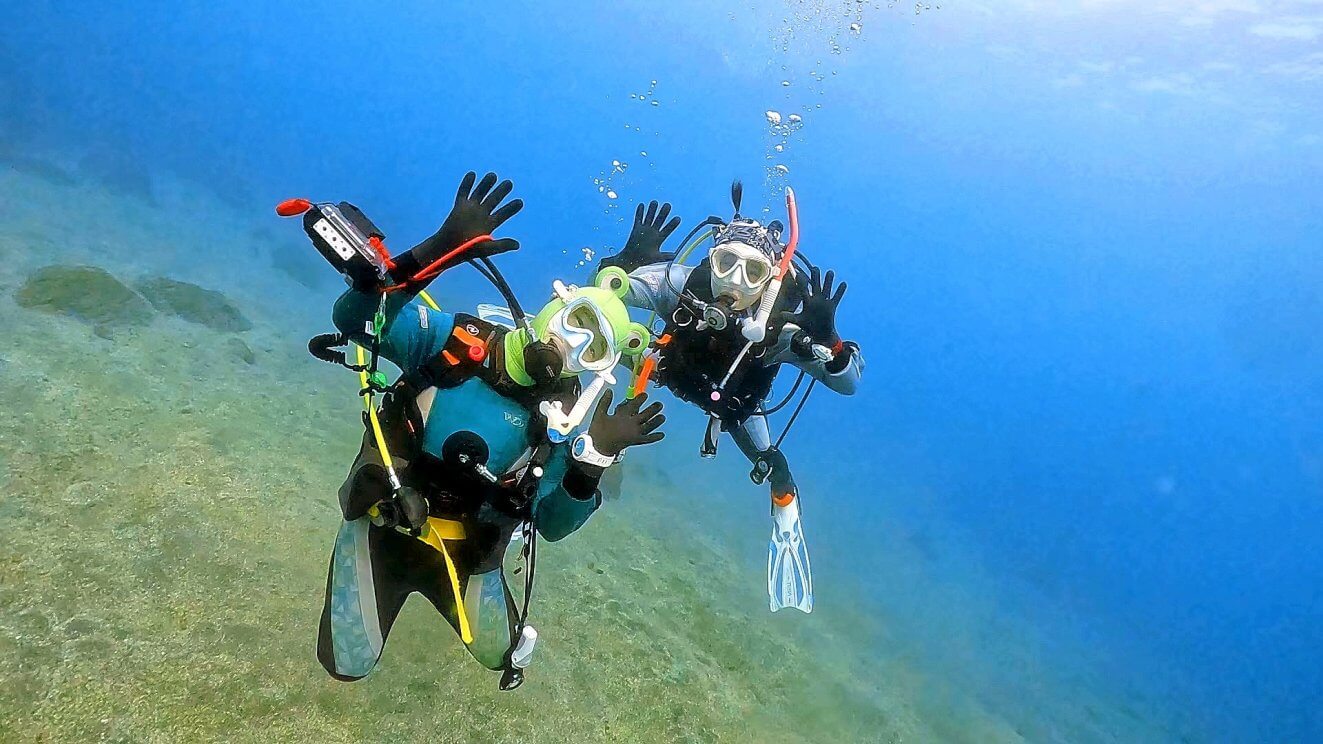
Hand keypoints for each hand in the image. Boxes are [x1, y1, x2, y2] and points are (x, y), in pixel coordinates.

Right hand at [398, 171, 523, 279]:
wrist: (449, 249)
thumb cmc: (467, 251)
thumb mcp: (487, 249)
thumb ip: (502, 245)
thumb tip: (517, 245)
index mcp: (489, 224)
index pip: (503, 214)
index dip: (511, 208)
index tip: (520, 202)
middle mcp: (481, 215)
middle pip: (493, 200)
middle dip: (501, 191)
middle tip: (510, 183)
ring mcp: (470, 209)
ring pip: (480, 193)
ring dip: (486, 184)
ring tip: (493, 175)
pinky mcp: (459, 207)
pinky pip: (464, 192)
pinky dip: (467, 183)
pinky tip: (472, 174)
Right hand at [586, 390, 665, 455]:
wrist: (599, 449)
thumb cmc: (598, 431)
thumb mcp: (599, 414)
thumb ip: (605, 401)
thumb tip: (610, 390)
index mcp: (622, 416)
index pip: (634, 405)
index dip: (640, 399)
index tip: (645, 395)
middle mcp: (631, 424)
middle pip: (645, 415)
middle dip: (653, 409)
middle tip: (660, 404)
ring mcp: (634, 433)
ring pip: (648, 426)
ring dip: (656, 421)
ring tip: (663, 417)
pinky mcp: (635, 441)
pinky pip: (647, 439)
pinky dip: (654, 437)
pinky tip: (662, 435)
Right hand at [600, 200, 680, 271]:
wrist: (631, 259)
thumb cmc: (644, 259)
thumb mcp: (656, 258)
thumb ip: (665, 256)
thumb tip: (675, 256)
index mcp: (659, 238)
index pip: (667, 230)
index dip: (672, 224)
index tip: (678, 218)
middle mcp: (653, 232)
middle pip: (659, 220)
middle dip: (663, 213)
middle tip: (668, 205)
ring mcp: (644, 229)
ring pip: (649, 217)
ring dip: (652, 210)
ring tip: (655, 202)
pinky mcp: (636, 228)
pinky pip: (638, 219)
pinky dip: (639, 212)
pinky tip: (642, 205)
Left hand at [777, 266, 845, 347]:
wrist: (819, 333)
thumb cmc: (808, 326)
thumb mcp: (798, 321)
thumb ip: (790, 317)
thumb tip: (780, 315)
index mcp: (806, 301)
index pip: (803, 290)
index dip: (801, 283)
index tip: (799, 274)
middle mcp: (815, 299)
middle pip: (815, 286)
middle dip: (815, 278)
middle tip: (815, 268)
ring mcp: (824, 301)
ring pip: (826, 289)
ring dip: (828, 281)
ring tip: (830, 272)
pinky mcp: (832, 306)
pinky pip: (836, 297)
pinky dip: (840, 291)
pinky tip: (843, 283)